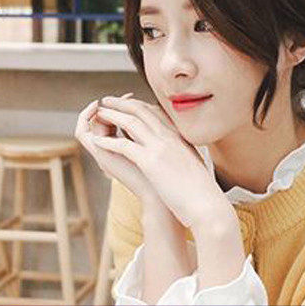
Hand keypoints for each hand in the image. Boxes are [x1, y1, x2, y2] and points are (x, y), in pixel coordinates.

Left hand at [87, 95, 226, 229]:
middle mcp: (170, 137)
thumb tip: (183, 159)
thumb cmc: (202, 191)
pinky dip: (109, 141)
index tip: (128, 103)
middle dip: (122, 103)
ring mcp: (160, 148)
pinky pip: (124, 145)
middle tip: (108, 100)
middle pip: (142, 111)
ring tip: (99, 113)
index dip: (139, 105)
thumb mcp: (195, 165)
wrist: (207, 204)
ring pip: (131, 123)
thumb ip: (185, 156)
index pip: (156, 112)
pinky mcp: (151, 162)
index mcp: (180, 137)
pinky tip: (98, 141)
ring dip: (112, 116)